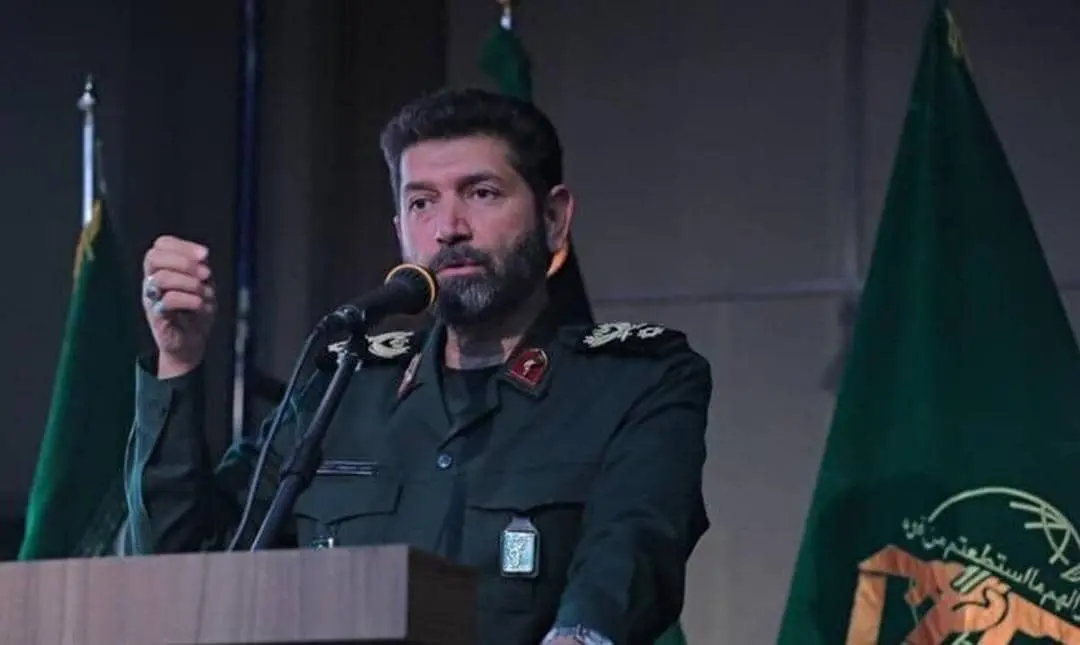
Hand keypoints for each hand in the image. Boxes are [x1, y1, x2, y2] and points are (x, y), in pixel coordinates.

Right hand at [141, 235, 215, 377]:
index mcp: (162, 268)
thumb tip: (202, 257)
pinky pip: (167, 300)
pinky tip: (200, 304)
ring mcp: (151, 298)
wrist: (191, 343)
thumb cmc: (196, 311)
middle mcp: (151, 280)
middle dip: (183, 261)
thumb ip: (200, 269)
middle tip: (206, 274)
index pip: (161, 244)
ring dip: (188, 282)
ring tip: (205, 292)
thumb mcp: (203, 285)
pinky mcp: (156, 316)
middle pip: (153, 257)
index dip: (183, 246)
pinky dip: (188, 299)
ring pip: (160, 278)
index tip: (205, 255)